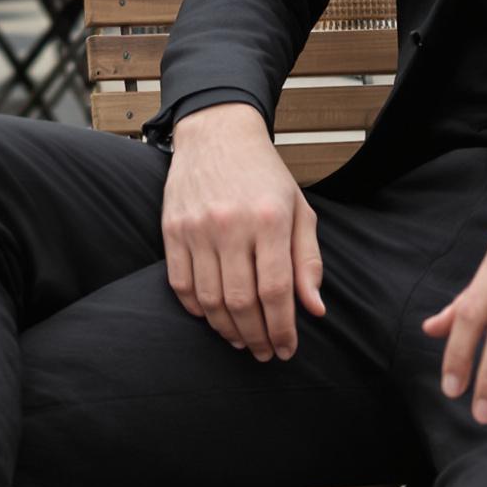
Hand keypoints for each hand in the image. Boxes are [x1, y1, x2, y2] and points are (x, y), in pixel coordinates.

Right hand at [161, 102, 324, 361]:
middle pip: (241, 302)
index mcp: (270, 219)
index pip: (277, 291)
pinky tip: (212, 316)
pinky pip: (180, 284)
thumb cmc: (265, 174)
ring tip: (240, 340)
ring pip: (210, 299)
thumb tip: (314, 310)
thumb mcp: (299, 209)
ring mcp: (197, 227)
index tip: (286, 350)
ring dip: (226, 329)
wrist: (217, 133)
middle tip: (263, 353)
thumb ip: (308, 260)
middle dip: (255, 337)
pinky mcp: (172, 229)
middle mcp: (231, 224)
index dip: (282, 329)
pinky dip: (196, 309)